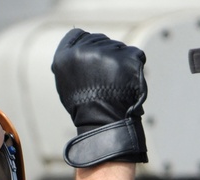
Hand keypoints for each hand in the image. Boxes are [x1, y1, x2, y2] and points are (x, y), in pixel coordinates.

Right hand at [51, 29, 147, 167]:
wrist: (104, 124)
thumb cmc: (84, 108)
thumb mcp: (66, 82)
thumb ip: (71, 61)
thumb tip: (79, 48)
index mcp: (65, 56)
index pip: (78, 35)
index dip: (86, 46)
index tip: (91, 59)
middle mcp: (84, 50)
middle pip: (99, 40)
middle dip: (104, 55)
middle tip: (104, 79)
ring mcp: (107, 53)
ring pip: (117, 47)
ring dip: (119, 61)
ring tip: (114, 84)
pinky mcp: (127, 58)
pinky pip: (134, 55)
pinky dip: (133, 67)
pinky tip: (126, 83)